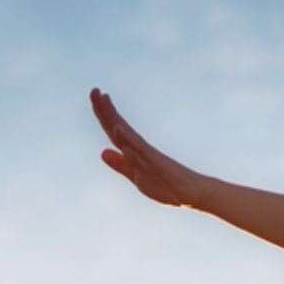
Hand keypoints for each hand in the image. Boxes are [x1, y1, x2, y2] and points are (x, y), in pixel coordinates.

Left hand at [89, 87, 207, 206]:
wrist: (190, 193)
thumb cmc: (166, 185)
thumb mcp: (137, 176)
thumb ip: (121, 164)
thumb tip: (103, 152)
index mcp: (133, 151)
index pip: (114, 129)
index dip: (103, 114)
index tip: (96, 94)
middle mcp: (139, 148)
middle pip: (117, 126)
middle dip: (104, 109)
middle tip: (94, 90)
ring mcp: (146, 153)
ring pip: (125, 133)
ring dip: (113, 117)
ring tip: (102, 99)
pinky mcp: (155, 160)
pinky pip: (139, 149)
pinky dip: (127, 138)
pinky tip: (117, 128)